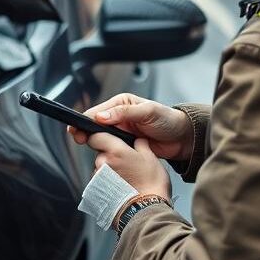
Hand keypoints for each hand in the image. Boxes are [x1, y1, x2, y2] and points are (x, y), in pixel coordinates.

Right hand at [68, 93, 192, 160]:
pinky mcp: (125, 145)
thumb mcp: (148, 112)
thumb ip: (125, 114)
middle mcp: (118, 116)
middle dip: (85, 132)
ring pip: (101, 138)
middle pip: (95, 125)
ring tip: (91, 147)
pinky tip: (103, 155)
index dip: (86, 120)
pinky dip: (105, 151)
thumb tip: (101, 116)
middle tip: (79, 139)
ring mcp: (121, 132)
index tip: (77, 129)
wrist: (181, 139)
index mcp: (122, 104)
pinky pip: (110, 148)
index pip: (97, 111)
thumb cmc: (168, 120)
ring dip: (95, 143)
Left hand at [88, 134, 170, 200]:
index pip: (96, 136)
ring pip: (100, 167)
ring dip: (109, 169)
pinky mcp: (97, 191)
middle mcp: (102, 162)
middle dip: (110, 155)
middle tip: (126, 163)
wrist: (146, 211)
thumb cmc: (151, 185)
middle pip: (100, 152)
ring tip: (126, 178)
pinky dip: (108, 182)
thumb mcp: (151, 158)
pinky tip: (121, 187)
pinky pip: (100, 181)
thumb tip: (138, 140)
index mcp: (115, 150)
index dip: (101, 136)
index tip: (107, 139)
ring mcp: (98, 178)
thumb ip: (141, 144)